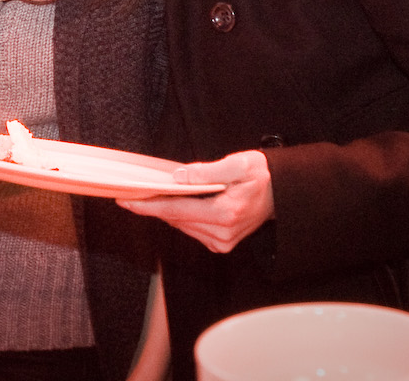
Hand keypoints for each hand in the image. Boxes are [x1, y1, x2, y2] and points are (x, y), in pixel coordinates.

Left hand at [116, 149, 273, 252]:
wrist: (282, 193)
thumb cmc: (262, 176)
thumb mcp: (238, 164)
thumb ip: (207, 171)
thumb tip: (179, 177)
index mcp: (226, 213)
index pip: (176, 211)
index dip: (148, 206)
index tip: (126, 201)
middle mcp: (223, 233)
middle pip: (176, 220)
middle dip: (155, 205)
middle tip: (136, 190)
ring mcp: (222, 242)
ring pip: (182, 226)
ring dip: (168, 211)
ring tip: (156, 193)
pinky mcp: (221, 244)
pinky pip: (191, 230)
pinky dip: (182, 216)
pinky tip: (180, 203)